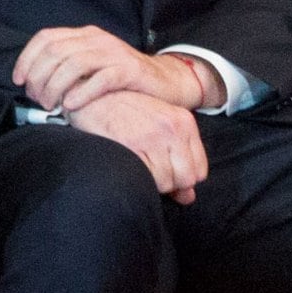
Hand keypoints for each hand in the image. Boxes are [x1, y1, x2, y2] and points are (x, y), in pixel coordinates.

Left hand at [15, 24, 210, 115]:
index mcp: (85, 35)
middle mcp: (97, 39)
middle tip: (37, 99)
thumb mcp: (92, 65)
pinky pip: (100, 79)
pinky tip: (71, 106)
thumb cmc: (122, 79)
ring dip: (55, 87)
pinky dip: (81, 93)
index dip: (27, 58)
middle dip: (39, 77)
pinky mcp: (129, 71)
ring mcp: (114, 53)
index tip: (19, 81)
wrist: (164, 81)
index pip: (46, 38)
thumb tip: (33, 82)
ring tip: (51, 105)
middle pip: (55, 52)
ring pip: (73, 64)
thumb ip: (67, 66)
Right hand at [70, 90, 207, 201]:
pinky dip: (139, 181)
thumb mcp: (159, 128)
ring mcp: (154, 137)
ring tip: (136, 165)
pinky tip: (127, 165)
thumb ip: (178, 159)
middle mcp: (173, 129)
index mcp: (184, 122)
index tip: (165, 172)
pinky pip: (148, 180)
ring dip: (152, 183)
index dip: (182, 178)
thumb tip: (188, 197)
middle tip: (149, 171)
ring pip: (167, 183)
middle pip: (186, 179)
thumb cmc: (124, 113)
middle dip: (169, 184)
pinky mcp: (133, 145)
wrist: (92, 95)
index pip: (200, 170)